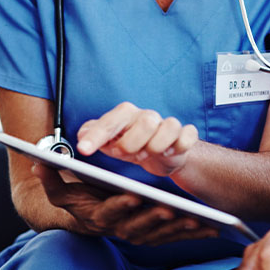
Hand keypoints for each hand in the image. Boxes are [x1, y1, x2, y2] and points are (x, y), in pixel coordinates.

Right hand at [33, 163, 216, 244]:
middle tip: (169, 207)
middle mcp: (118, 230)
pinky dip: (191, 235)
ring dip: (176, 230)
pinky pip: (173, 238)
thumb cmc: (78, 199)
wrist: (85, 220)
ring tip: (195, 219)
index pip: (109, 213)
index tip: (132, 195)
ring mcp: (136, 235)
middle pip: (137, 228)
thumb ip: (51, 177)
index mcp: (99, 217)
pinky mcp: (153, 237)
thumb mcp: (61, 189)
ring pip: (159, 235)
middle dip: (154, 219)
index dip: (120, 206)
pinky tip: (211, 229)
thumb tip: (37, 163)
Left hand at [76, 102, 198, 176]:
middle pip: (146, 122)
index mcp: (126, 114)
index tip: (84, 150)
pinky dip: (180, 145)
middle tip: (126, 155)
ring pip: (169, 127)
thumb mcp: (109, 142)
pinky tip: (170, 153)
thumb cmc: (131, 145)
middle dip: (132, 144)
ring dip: (157, 146)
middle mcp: (147, 116)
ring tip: (148, 155)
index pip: (110, 121)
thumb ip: (92, 135)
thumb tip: (82, 134)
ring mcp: (168, 124)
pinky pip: (187, 135)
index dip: (97, 135)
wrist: (160, 155)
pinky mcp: (185, 134)